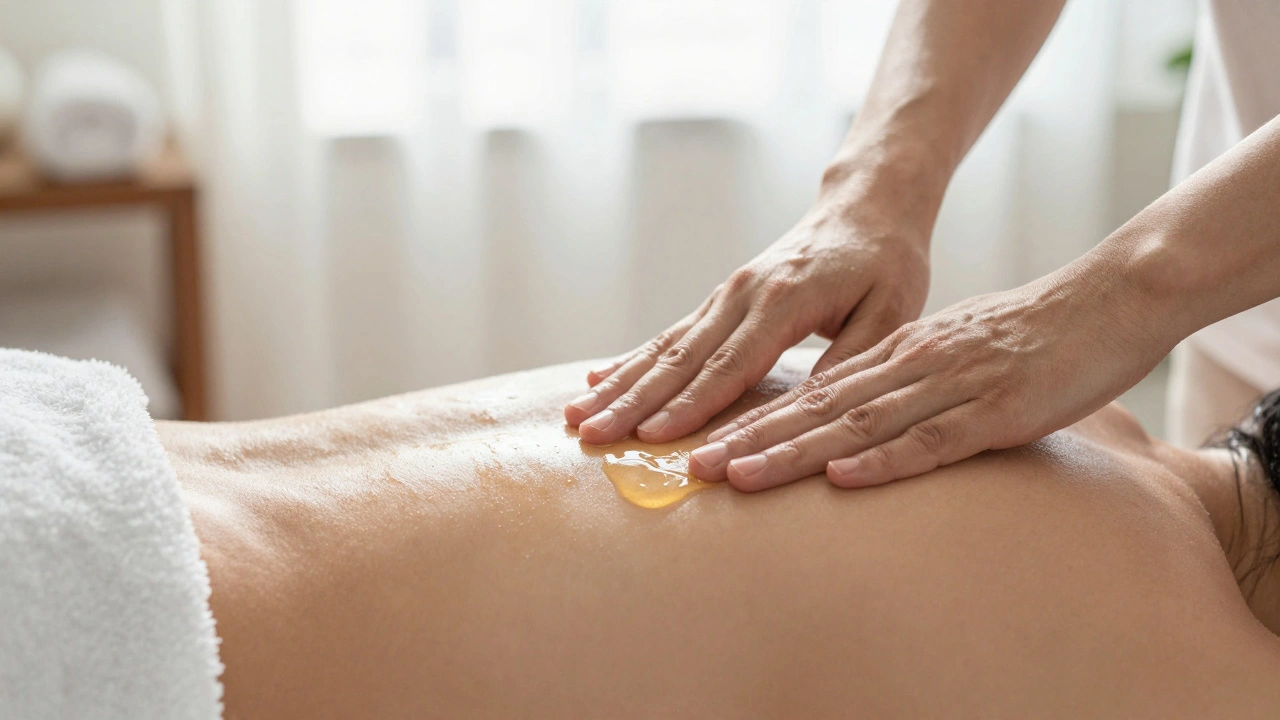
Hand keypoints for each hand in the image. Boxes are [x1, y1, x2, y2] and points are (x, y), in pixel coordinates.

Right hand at [565, 200, 930, 445]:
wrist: (865, 207)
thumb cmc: (885, 264)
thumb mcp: (890, 312)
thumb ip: (851, 361)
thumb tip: (812, 412)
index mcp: (783, 299)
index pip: (730, 364)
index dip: (691, 405)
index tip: (653, 438)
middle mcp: (742, 294)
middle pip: (681, 358)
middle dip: (633, 400)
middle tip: (590, 435)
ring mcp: (725, 295)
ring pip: (664, 346)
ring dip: (618, 384)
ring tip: (576, 415)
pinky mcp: (720, 300)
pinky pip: (669, 333)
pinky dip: (630, 359)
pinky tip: (596, 379)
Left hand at [687, 268, 1168, 490]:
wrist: (1106, 300)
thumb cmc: (1028, 335)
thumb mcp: (950, 356)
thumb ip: (901, 385)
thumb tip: (853, 424)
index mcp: (895, 353)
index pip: (807, 390)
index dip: (748, 419)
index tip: (696, 443)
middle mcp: (909, 365)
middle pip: (813, 406)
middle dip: (746, 437)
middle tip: (686, 465)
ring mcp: (951, 385)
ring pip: (857, 422)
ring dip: (792, 451)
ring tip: (736, 475)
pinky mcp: (998, 409)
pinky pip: (933, 439)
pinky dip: (884, 461)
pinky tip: (842, 478)